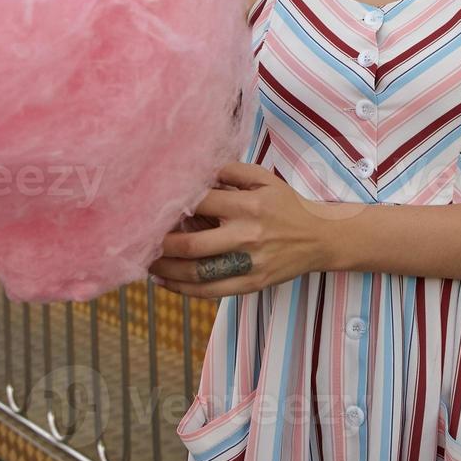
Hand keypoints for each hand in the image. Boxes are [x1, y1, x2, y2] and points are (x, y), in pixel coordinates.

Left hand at [147, 162, 333, 298]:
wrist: (319, 237)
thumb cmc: (286, 205)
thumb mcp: (264, 179)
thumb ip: (231, 171)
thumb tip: (196, 168)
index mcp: (247, 206)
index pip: (199, 204)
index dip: (171, 205)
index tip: (151, 207)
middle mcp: (246, 235)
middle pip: (191, 244)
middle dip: (161, 244)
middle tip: (140, 241)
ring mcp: (249, 263)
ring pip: (197, 272)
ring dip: (165, 270)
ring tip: (146, 264)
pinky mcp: (252, 284)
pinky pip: (211, 291)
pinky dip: (183, 289)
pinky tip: (165, 283)